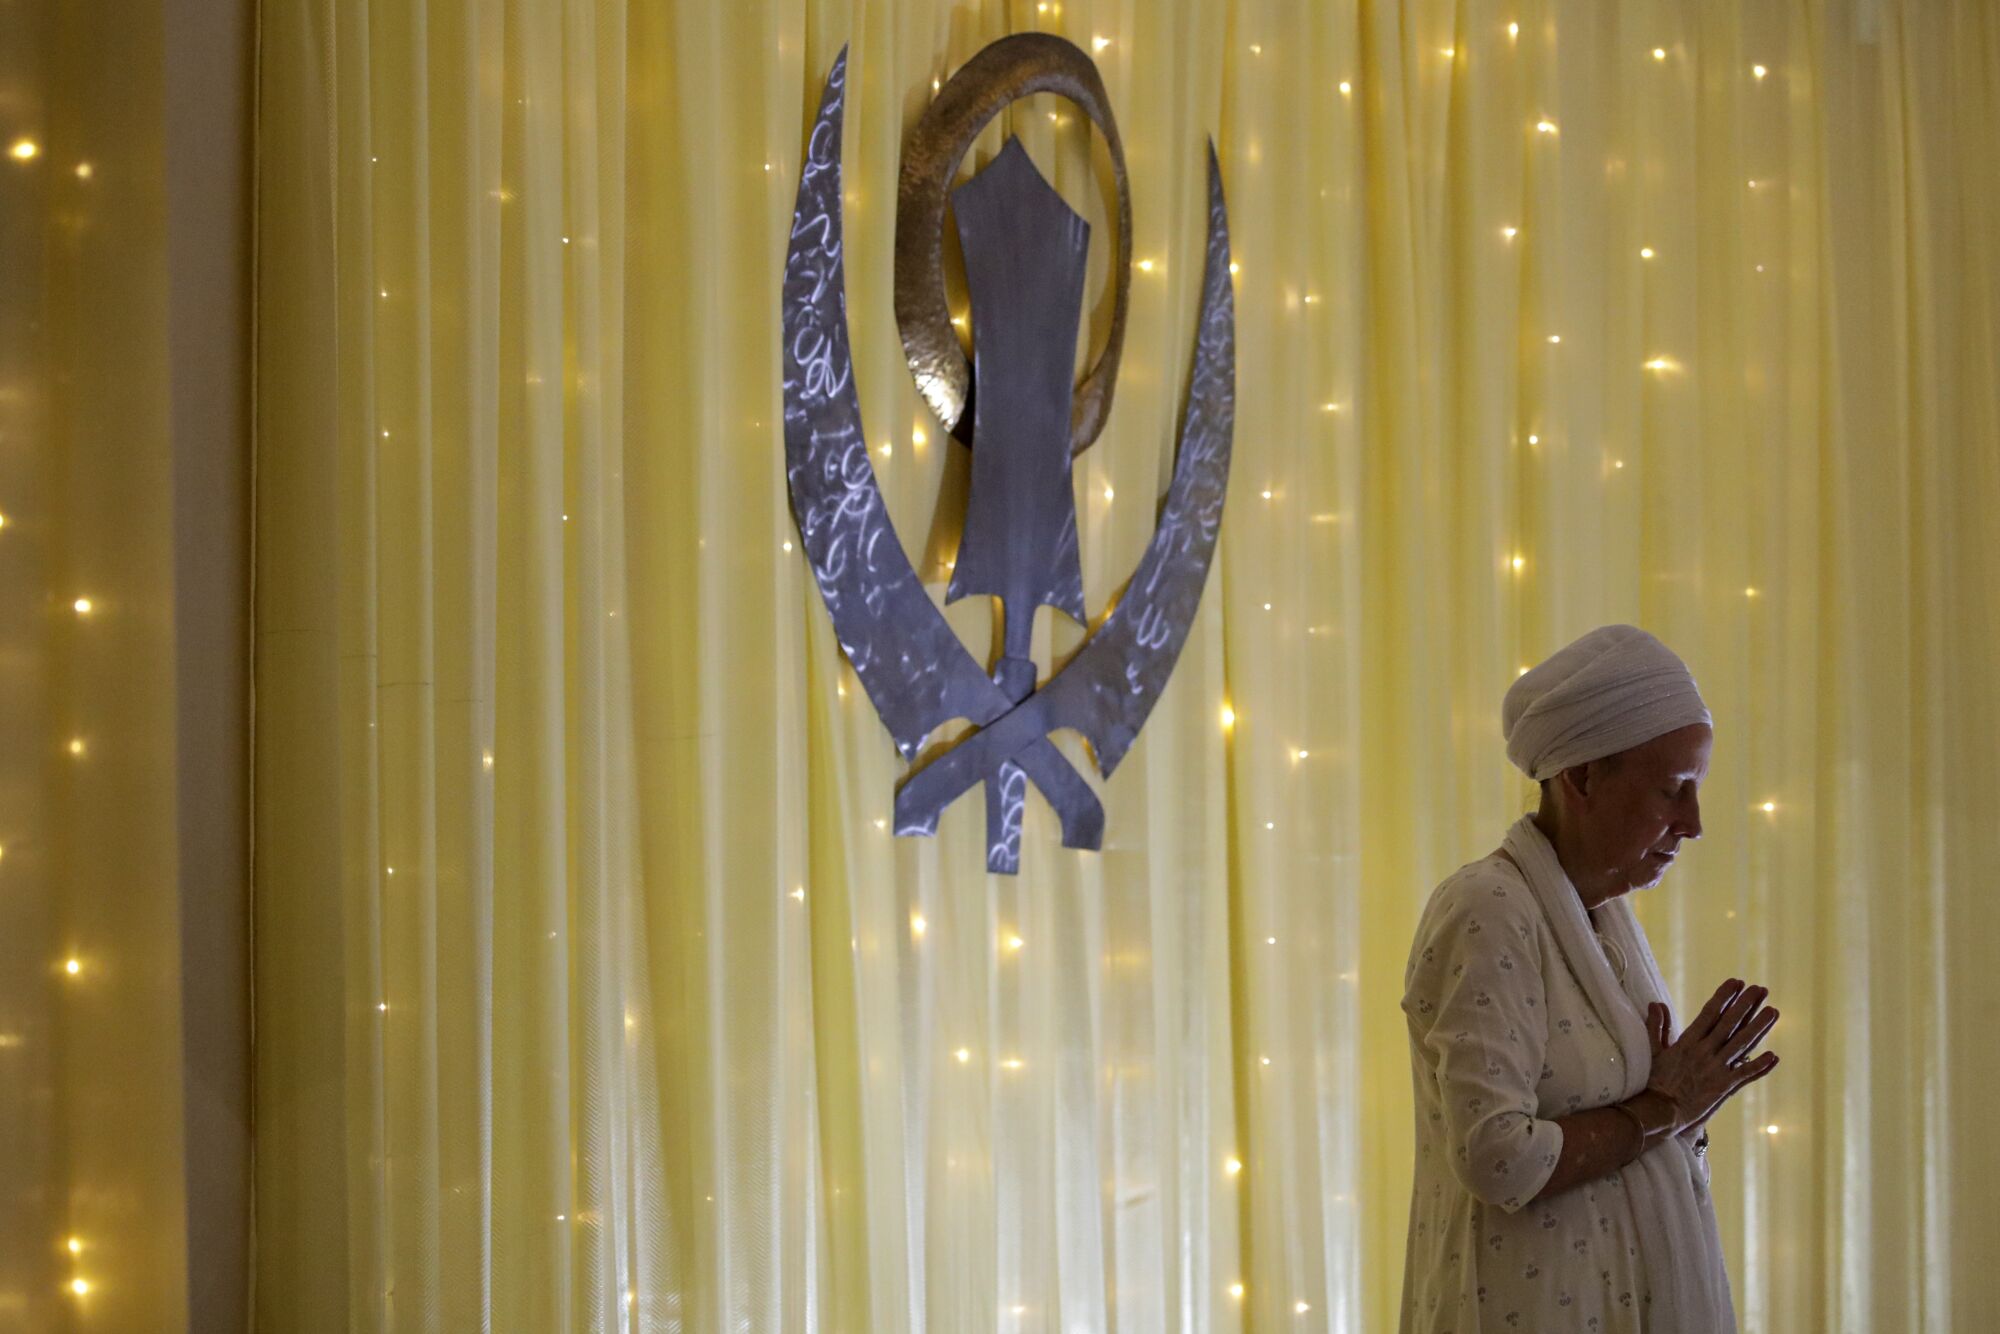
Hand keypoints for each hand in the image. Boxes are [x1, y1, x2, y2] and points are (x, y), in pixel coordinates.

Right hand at [1643, 978, 1780, 1134]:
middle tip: (1760, 989)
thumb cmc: (1656, 1082)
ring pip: (1741, 1044)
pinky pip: (1744, 1074)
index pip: (1709, 1013)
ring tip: (1773, 1011)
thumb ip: (1658, 1027)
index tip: (1736, 982)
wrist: (1658, 1111)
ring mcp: (1715, 1069)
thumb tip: (1656, 1003)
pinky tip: (1774, 1056)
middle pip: (1729, 1024)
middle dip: (1746, 1005)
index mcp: (1688, 1041)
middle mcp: (1704, 1051)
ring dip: (1759, 1027)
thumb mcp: (1655, 1052)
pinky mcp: (1722, 1087)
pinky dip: (1759, 1066)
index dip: (1724, 997)